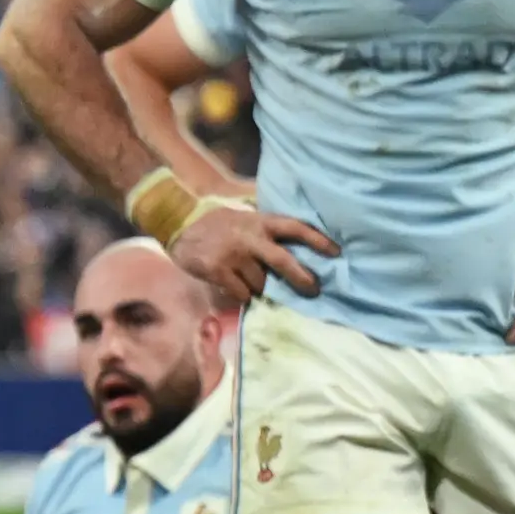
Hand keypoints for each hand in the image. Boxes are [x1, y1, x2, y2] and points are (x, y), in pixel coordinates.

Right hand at [172, 204, 336, 306]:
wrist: (178, 225)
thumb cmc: (217, 225)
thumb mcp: (244, 219)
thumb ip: (266, 231)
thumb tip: (296, 250)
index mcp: (260, 222)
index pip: (295, 228)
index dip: (318, 240)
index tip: (336, 253)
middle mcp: (250, 238)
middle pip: (284, 261)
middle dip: (302, 279)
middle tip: (314, 290)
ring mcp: (233, 255)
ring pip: (260, 283)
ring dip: (260, 287)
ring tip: (251, 283)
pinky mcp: (218, 270)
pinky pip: (241, 292)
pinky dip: (242, 294)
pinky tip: (235, 288)